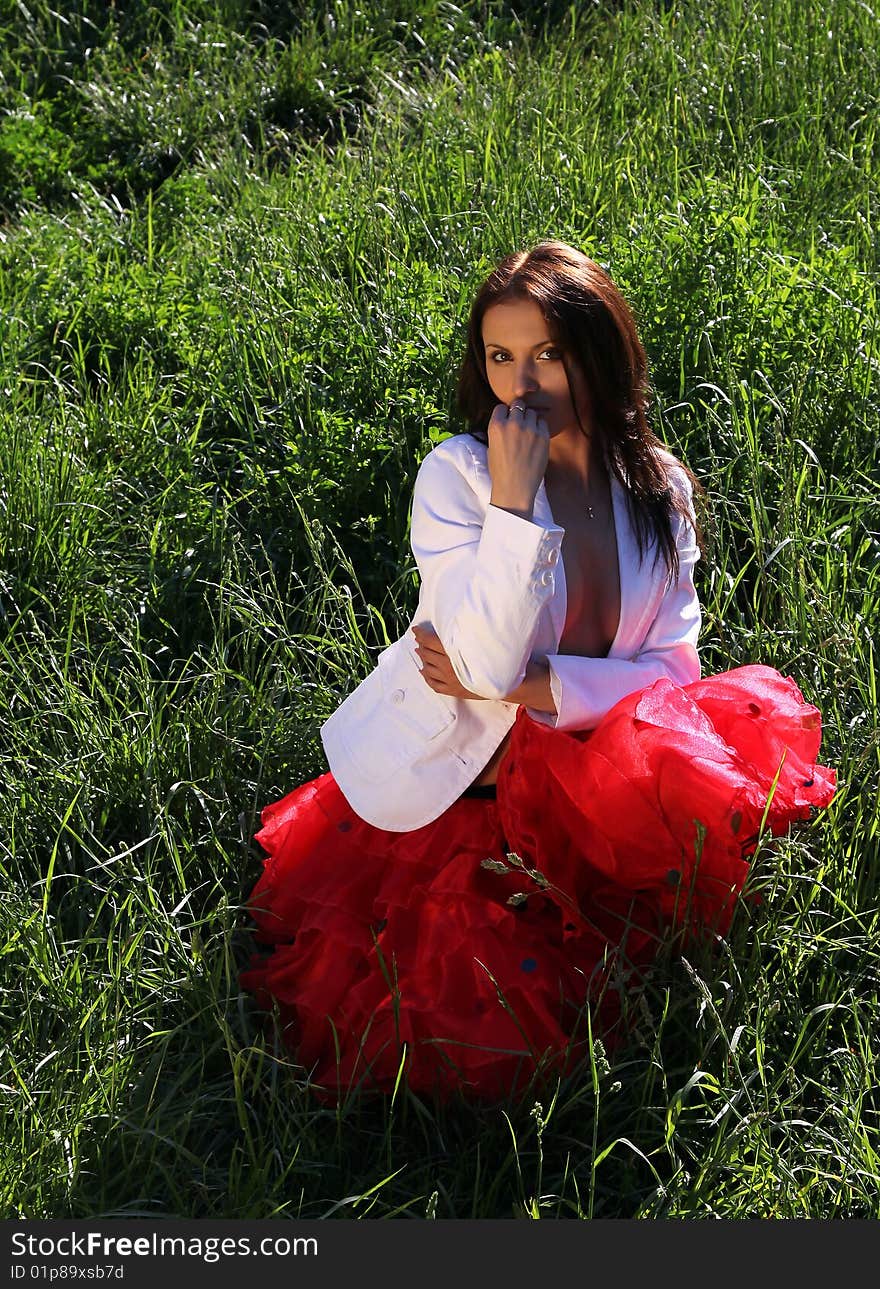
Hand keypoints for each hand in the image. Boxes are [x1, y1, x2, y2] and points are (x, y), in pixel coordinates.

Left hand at [411, 624, 486, 699]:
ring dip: (422, 659)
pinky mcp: (452, 690)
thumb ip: (460, 637)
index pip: (430, 641)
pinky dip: (426, 677)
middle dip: (421, 645)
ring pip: (428, 668)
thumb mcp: (476, 644)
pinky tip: (424, 671)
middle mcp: (448, 667)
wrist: (501, 683)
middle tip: (418, 640)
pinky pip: (433, 684)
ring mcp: (449, 680)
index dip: (420, 634)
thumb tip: (450, 627)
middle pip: (427, 654)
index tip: (415, 630)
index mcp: (453, 653)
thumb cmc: (491, 661)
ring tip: (420, 652)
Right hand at [487, 401, 549, 519]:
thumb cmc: (500, 471)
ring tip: (528, 434)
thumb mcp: (491, 447)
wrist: (515, 488)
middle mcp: (513, 424)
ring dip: (530, 420)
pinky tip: (536, 439)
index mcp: (496, 426)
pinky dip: (540, 428)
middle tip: (519, 424)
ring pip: (532, 413)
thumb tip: (507, 420)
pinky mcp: (543, 436)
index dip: (505, 414)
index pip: (502, 407)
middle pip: (518, 406)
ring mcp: (530, 429)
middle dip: (518, 413)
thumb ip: (499, 431)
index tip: (507, 420)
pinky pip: (542, 423)